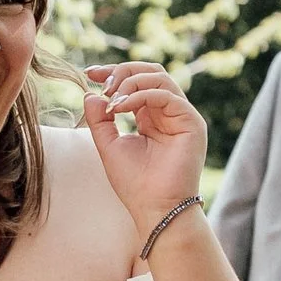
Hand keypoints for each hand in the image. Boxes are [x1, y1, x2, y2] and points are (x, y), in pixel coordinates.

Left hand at [82, 63, 207, 233]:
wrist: (156, 209)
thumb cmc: (135, 184)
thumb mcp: (109, 146)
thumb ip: (99, 121)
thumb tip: (89, 94)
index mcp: (152, 117)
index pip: (137, 81)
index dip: (114, 72)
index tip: (89, 73)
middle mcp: (169, 113)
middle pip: (151, 72)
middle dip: (123, 71)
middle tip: (101, 82)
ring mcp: (182, 116)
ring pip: (160, 78)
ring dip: (130, 82)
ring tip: (111, 99)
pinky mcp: (192, 123)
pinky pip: (166, 95)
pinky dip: (140, 95)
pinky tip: (120, 107)